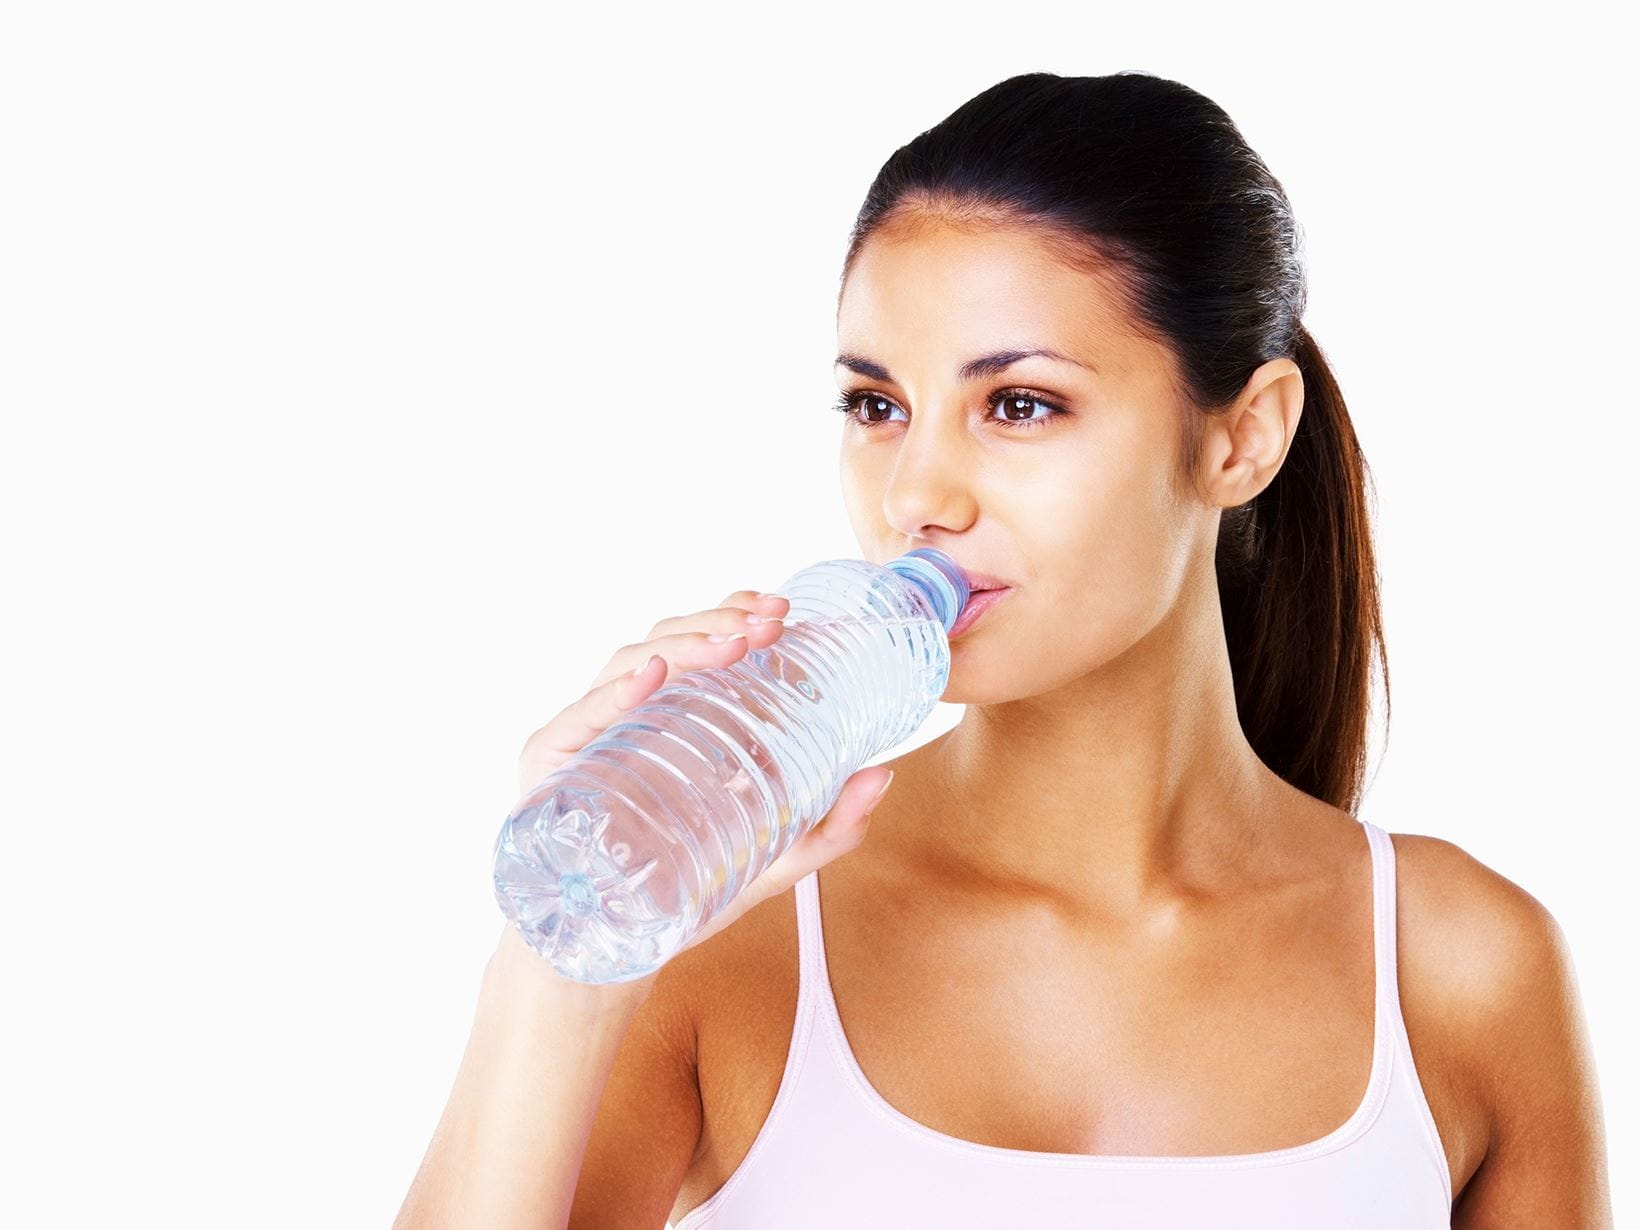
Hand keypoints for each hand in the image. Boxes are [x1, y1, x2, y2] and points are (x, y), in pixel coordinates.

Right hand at [500, 587, 894, 993]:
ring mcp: (587, 736)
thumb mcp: (769, 863)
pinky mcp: (550, 766)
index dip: (734, 614)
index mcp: (672, 720)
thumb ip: (828, 829)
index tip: (784, 610)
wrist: (606, 958)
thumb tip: (882, 775)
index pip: (698, 644)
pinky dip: (618, 690)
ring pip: (630, 663)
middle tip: (771, 623)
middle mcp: (627, 715)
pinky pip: (581, 716)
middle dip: (720, 623)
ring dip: (685, 643)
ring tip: (732, 643)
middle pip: (668, 642)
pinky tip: (655, 675)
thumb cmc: (680, 899)